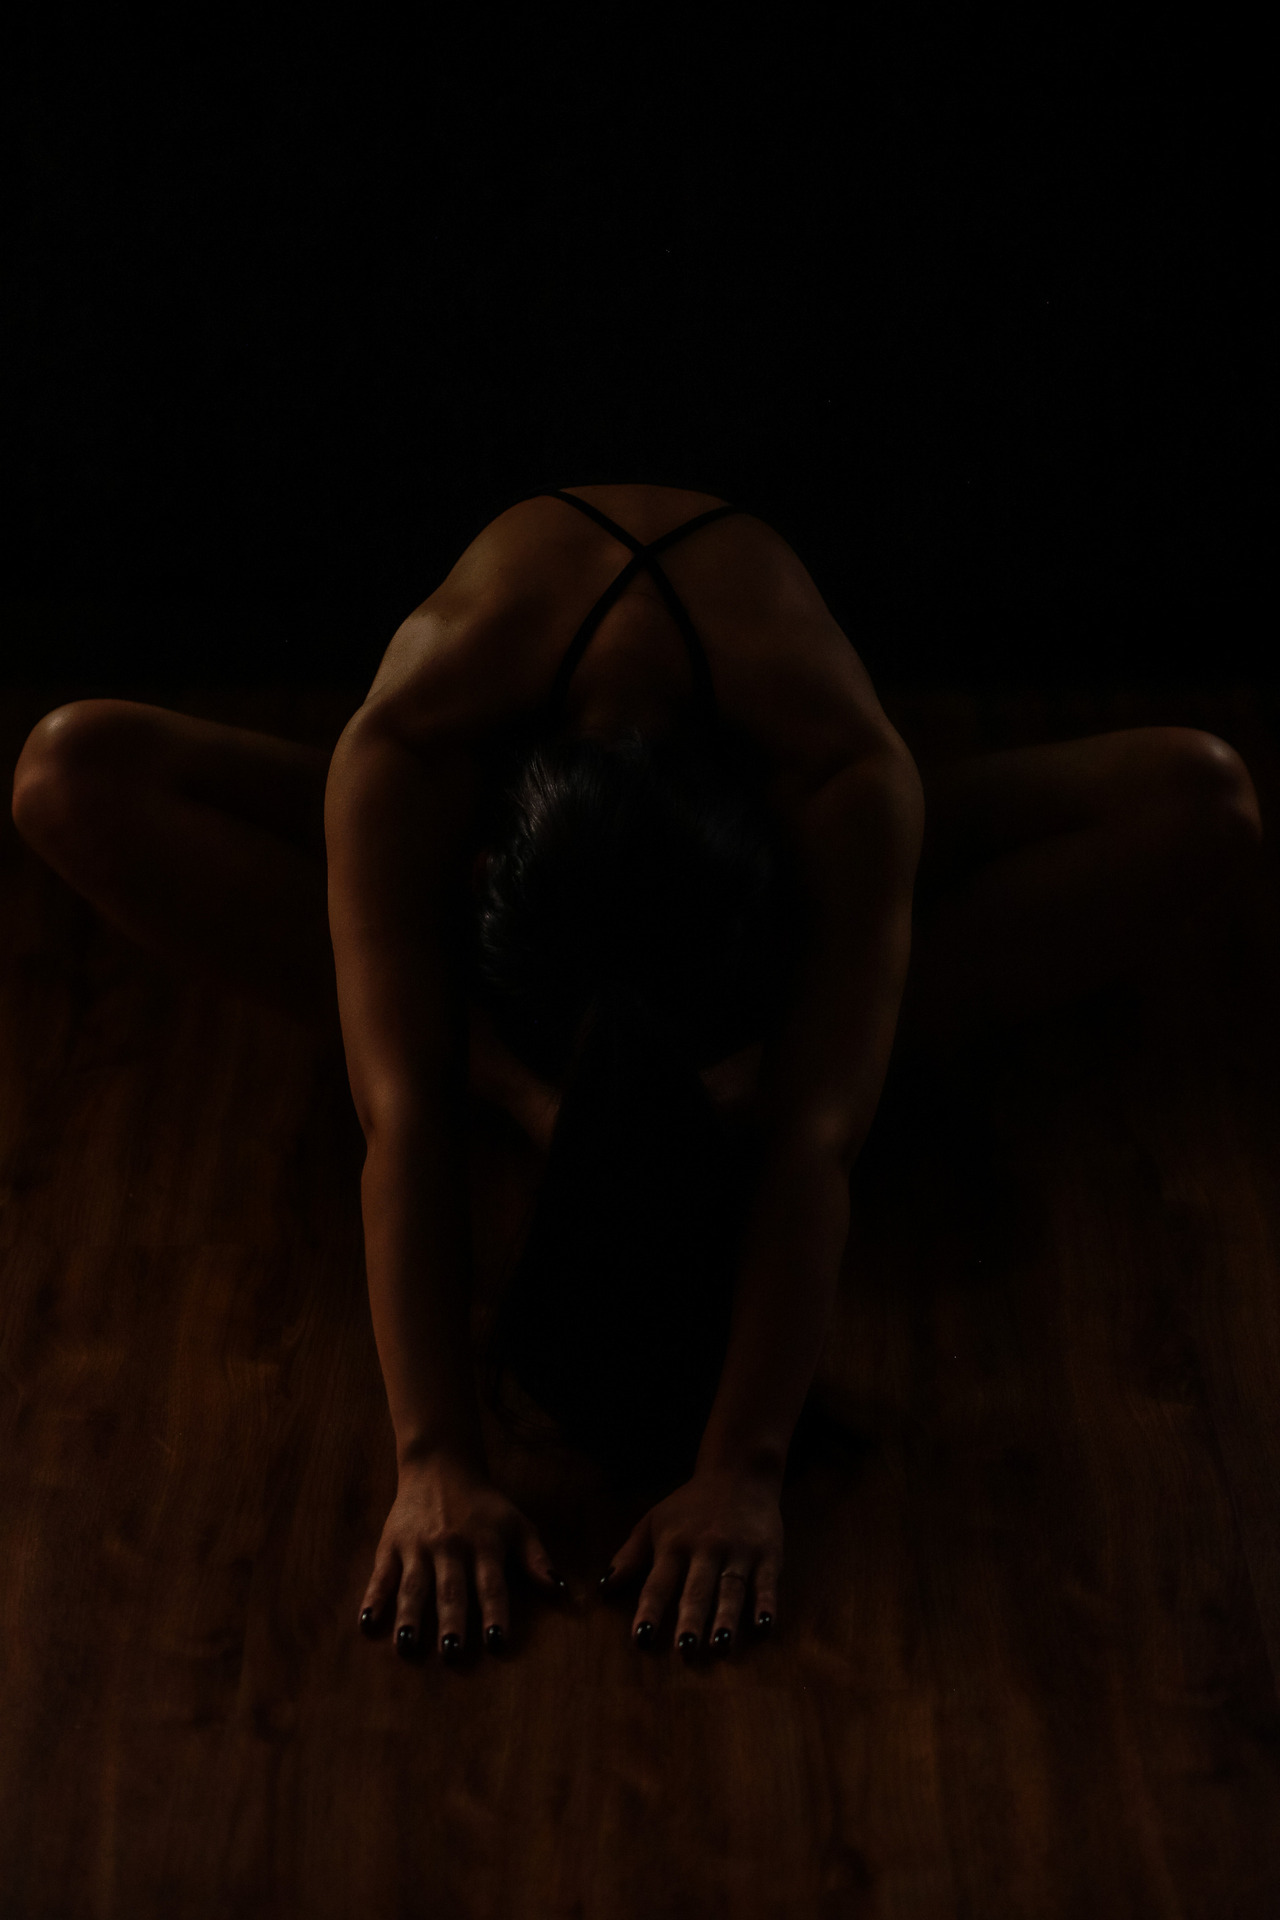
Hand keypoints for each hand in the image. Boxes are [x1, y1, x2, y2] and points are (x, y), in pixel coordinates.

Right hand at [358, 1453, 561, 1659]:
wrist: (441, 1466)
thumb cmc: (485, 1506)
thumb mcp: (517, 1524)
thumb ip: (536, 1559)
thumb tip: (561, 1591)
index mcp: (485, 1544)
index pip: (492, 1584)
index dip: (495, 1613)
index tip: (497, 1642)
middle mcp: (451, 1546)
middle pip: (451, 1589)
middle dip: (452, 1621)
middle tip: (451, 1653)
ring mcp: (418, 1546)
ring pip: (414, 1585)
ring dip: (410, 1616)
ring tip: (407, 1645)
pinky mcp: (391, 1544)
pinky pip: (381, 1575)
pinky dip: (373, 1598)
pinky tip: (367, 1623)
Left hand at [601, 1467, 782, 1656]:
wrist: (739, 1473)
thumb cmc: (690, 1505)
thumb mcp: (653, 1522)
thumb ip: (629, 1556)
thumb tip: (603, 1589)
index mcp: (674, 1545)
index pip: (659, 1583)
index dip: (650, 1611)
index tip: (641, 1639)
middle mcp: (705, 1549)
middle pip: (697, 1589)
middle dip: (691, 1619)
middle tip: (684, 1649)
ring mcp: (738, 1551)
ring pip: (731, 1588)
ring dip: (726, 1617)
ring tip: (721, 1644)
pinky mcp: (767, 1553)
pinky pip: (767, 1582)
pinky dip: (766, 1604)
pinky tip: (764, 1625)